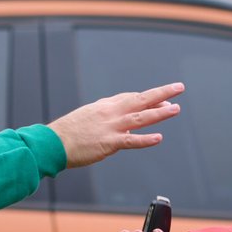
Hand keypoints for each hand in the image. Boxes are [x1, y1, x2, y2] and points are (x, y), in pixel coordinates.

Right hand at [48, 83, 182, 167]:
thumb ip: (105, 121)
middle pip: (141, 100)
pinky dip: (145, 140)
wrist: (52, 143)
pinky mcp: (108, 143)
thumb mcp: (87, 119)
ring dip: (160, 113)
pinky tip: (158, 138)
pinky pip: (130, 141)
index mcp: (105, 106)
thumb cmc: (67, 134)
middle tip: (179, 88)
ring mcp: (110, 127)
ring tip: (176, 108)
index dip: (148, 98)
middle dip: (161, 93)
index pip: (130, 98)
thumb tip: (120, 128)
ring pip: (140, 117)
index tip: (162, 98)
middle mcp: (110, 112)